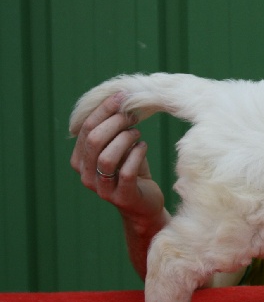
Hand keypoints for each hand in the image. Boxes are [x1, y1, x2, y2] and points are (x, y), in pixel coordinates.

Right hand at [70, 93, 164, 228]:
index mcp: (80, 160)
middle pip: (94, 140)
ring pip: (107, 157)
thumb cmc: (132, 170)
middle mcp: (86, 175)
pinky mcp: (123, 197)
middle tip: (132, 116)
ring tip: (137, 133)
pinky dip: (137, 155)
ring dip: (125, 139)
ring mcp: (103, 189)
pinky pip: (127, 173)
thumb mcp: (121, 147)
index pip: (85, 129)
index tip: (122, 97)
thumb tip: (122, 98)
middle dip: (115, 122)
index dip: (103, 110)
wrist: (144, 204)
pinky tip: (143, 147)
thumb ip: (116, 129)